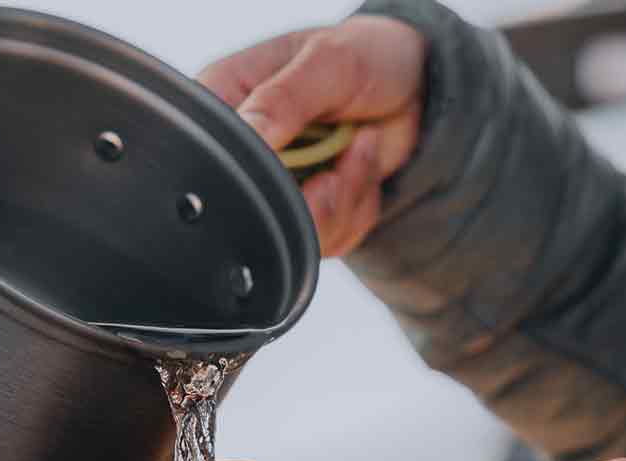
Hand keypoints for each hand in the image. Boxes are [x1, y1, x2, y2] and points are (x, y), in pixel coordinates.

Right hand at [198, 17, 427, 255]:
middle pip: (252, 207)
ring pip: (296, 231)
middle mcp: (245, 152)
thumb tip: (247, 131)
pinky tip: (362, 164)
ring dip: (343, 198)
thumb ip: (283, 98)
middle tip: (343, 152)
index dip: (247, 170)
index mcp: (227, 102)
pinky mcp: (310, 213)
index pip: (208, 154)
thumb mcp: (327, 62)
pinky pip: (328, 239)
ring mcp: (277, 186)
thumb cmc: (365, 56)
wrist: (416, 85)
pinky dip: (358, 209)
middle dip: (311, 190)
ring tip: (358, 146)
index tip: (293, 159)